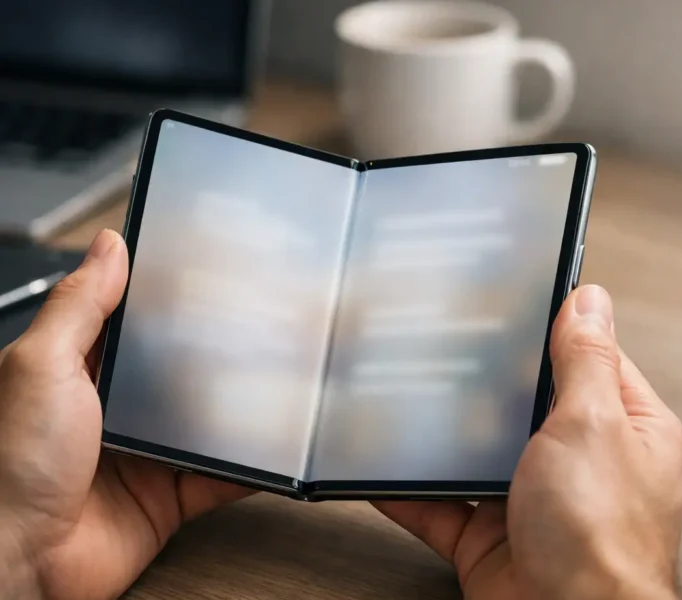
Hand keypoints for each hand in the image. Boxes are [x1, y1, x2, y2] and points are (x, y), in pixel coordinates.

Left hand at [0, 230, 250, 599]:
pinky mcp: (170, 498)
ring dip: (239, 409)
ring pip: (209, 422)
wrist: (21, 563)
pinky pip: (222, 477)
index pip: (135, 323)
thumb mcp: (42, 366)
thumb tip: (109, 247)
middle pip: (182, 371)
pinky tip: (274, 450)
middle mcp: (117, 409)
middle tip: (262, 325)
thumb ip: (79, 307)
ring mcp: (147, 454)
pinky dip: (250, 468)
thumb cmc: (8, 467)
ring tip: (279, 380)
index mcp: (81, 371)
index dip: (170, 299)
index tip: (212, 273)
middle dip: (218, 354)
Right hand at [374, 284, 681, 599]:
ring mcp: (538, 504)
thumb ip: (585, 360)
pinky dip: (411, 492)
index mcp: (630, 430)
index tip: (515, 301)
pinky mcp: (494, 540)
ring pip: (483, 455)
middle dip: (491, 383)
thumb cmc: (603, 541)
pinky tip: (384, 470)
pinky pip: (444, 506)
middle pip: (531, 406)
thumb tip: (590, 301)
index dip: (556, 331)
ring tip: (409, 396)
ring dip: (448, 436)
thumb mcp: (593, 424)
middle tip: (449, 343)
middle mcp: (588, 466)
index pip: (593, 361)